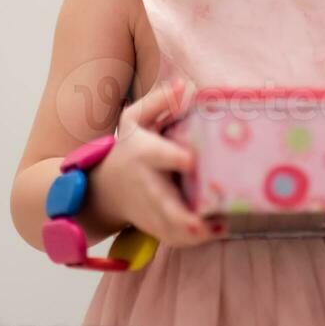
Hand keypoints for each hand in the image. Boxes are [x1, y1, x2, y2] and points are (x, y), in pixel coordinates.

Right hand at [89, 77, 225, 247]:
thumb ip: (161, 101)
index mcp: (144, 153)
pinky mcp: (154, 227)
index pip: (157, 155)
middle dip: (182, 215)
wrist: (104, 188)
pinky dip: (191, 240)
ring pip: (170, 228)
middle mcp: (147, 184)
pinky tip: (216, 230)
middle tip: (203, 221)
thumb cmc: (129, 147)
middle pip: (163, 204)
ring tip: (220, 226)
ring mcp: (150, 210)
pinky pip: (173, 239)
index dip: (173, 158)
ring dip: (193, 233)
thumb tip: (185, 85)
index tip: (190, 160)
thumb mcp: (136, 119)